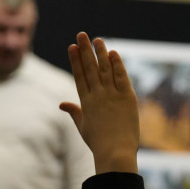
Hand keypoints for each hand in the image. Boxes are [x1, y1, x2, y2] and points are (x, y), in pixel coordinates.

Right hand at [59, 32, 139, 174]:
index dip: (75, 61)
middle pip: (90, 69)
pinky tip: (113, 53)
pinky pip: (122, 77)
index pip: (79, 76)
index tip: (72, 47)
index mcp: (86, 103)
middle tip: (81, 35)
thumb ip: (74, 112)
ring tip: (97, 39)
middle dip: (85, 50)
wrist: (115, 153)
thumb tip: (61, 104)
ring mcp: (112, 96)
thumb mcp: (83, 127)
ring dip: (101, 53)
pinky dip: (117, 65)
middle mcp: (98, 96)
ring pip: (105, 70)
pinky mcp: (127, 98)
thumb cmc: (98, 143)